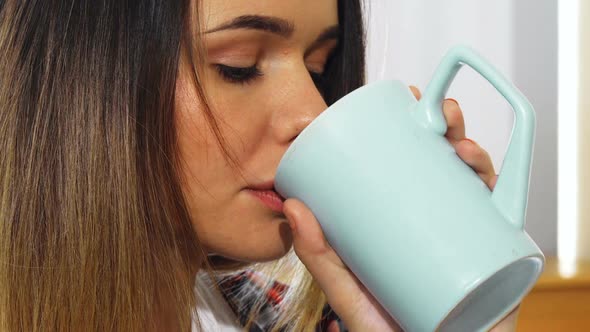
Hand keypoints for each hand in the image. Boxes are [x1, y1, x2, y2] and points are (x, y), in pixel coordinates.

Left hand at [282, 86, 514, 331]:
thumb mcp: (348, 292)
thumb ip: (320, 258)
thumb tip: (292, 207)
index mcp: (404, 224)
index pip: (410, 169)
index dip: (413, 131)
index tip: (404, 102)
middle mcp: (437, 225)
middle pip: (446, 169)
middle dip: (448, 132)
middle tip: (438, 113)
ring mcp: (465, 239)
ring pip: (476, 186)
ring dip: (474, 153)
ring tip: (459, 142)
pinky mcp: (491, 260)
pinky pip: (503, 221)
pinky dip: (503, 190)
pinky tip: (482, 173)